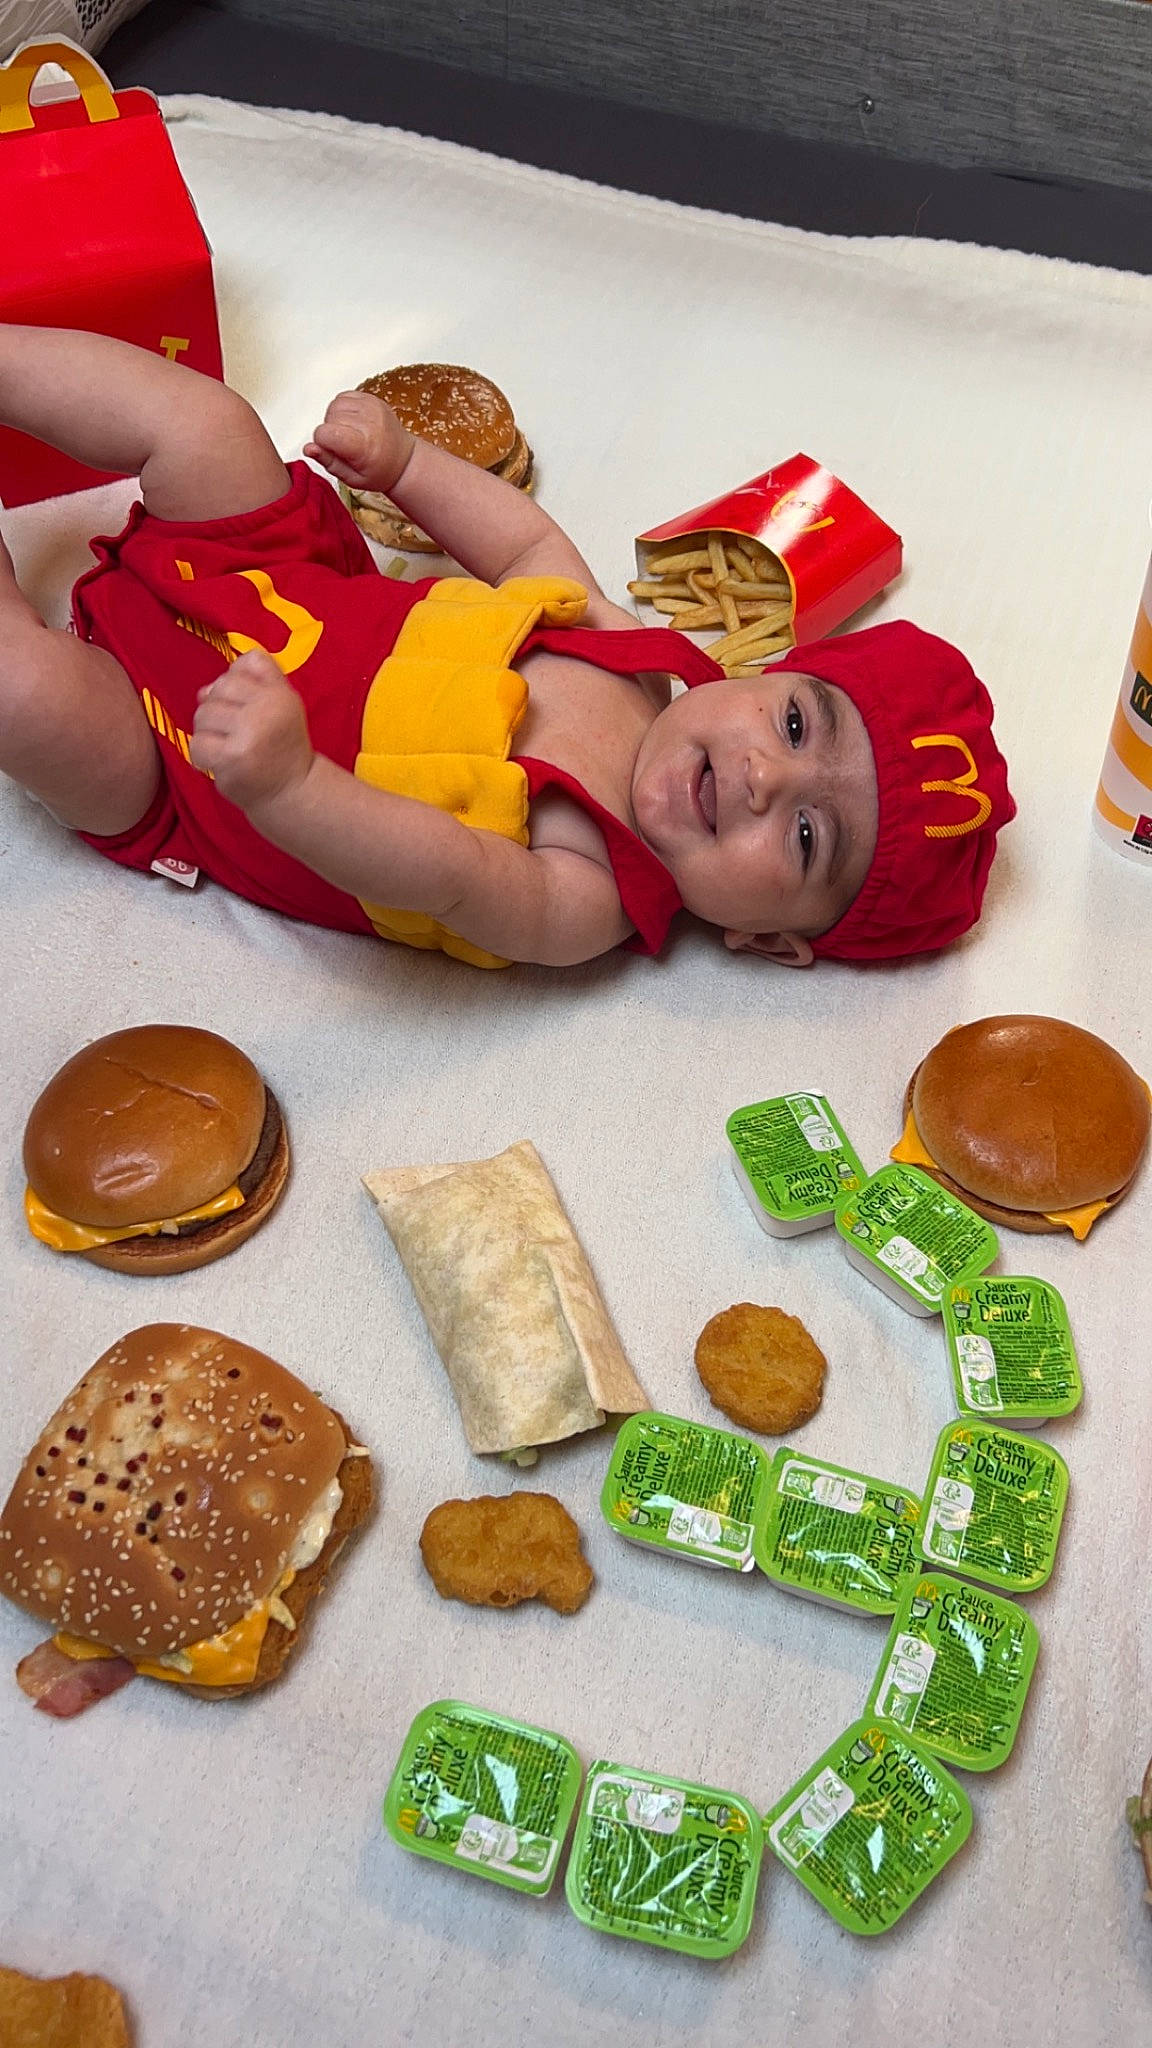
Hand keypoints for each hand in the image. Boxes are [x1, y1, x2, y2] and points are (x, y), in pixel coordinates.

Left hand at [190, 650, 314, 815]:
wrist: (292, 790)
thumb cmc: (281, 746)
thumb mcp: (281, 704)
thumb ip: (252, 681)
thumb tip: (204, 690)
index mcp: (280, 694)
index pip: (240, 668)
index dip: (233, 687)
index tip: (244, 709)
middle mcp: (267, 710)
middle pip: (218, 690)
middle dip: (218, 709)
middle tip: (233, 732)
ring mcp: (249, 735)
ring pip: (203, 716)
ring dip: (209, 733)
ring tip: (226, 747)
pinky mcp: (232, 758)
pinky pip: (198, 744)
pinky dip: (203, 755)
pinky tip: (219, 762)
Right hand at [304, 390, 414, 494]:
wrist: (403, 460)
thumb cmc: (379, 471)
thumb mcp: (352, 478)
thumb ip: (328, 461)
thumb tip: (309, 448)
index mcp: (364, 446)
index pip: (325, 433)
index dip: (322, 443)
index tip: (332, 451)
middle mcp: (369, 422)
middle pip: (328, 419)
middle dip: (329, 432)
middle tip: (344, 445)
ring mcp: (372, 407)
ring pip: (334, 405)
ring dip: (334, 418)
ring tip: (347, 433)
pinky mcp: (372, 398)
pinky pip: (344, 396)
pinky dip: (342, 408)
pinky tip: (351, 422)